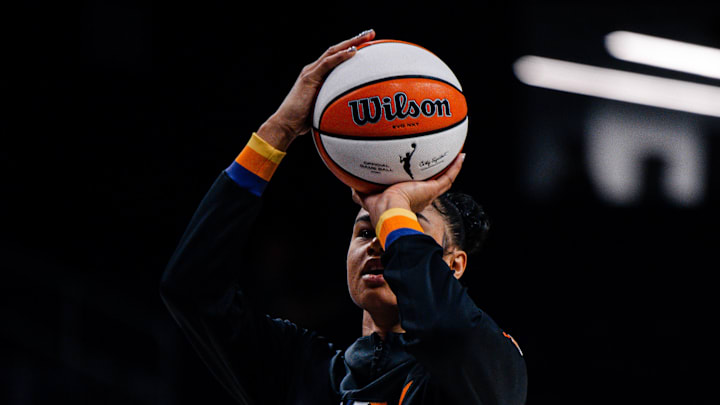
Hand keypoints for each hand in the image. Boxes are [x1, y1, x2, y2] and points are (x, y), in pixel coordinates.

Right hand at [257, 29, 375, 150]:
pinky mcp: (309, 77)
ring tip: (367, 36)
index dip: (351, 49)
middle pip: (336, 50)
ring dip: (351, 43)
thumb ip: (334, 107)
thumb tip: (350, 115)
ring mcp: (310, 72)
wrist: (286, 124)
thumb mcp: (323, 111)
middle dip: (355, 40)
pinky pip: (327, 64)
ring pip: (333, 52)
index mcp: (317, 76)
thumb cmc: (303, 122)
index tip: (368, 44)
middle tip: (371, 33)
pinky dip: (341, 56)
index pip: (336, 58)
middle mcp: (313, 70)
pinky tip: (353, 51)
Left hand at [352, 153, 465, 225]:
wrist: (389, 211)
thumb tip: (350, 187)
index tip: (417, 172)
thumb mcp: (366, 196)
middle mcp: (419, 196)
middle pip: (430, 184)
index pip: (413, 189)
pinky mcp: (433, 189)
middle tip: (438, 161)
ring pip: (443, 180)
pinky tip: (461, 155)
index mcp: (406, 198)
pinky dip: (456, 167)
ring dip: (450, 167)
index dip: (417, 182)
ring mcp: (428, 193)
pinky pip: (449, 177)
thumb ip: (359, 192)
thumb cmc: (378, 208)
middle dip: (434, 173)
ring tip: (457, 155)